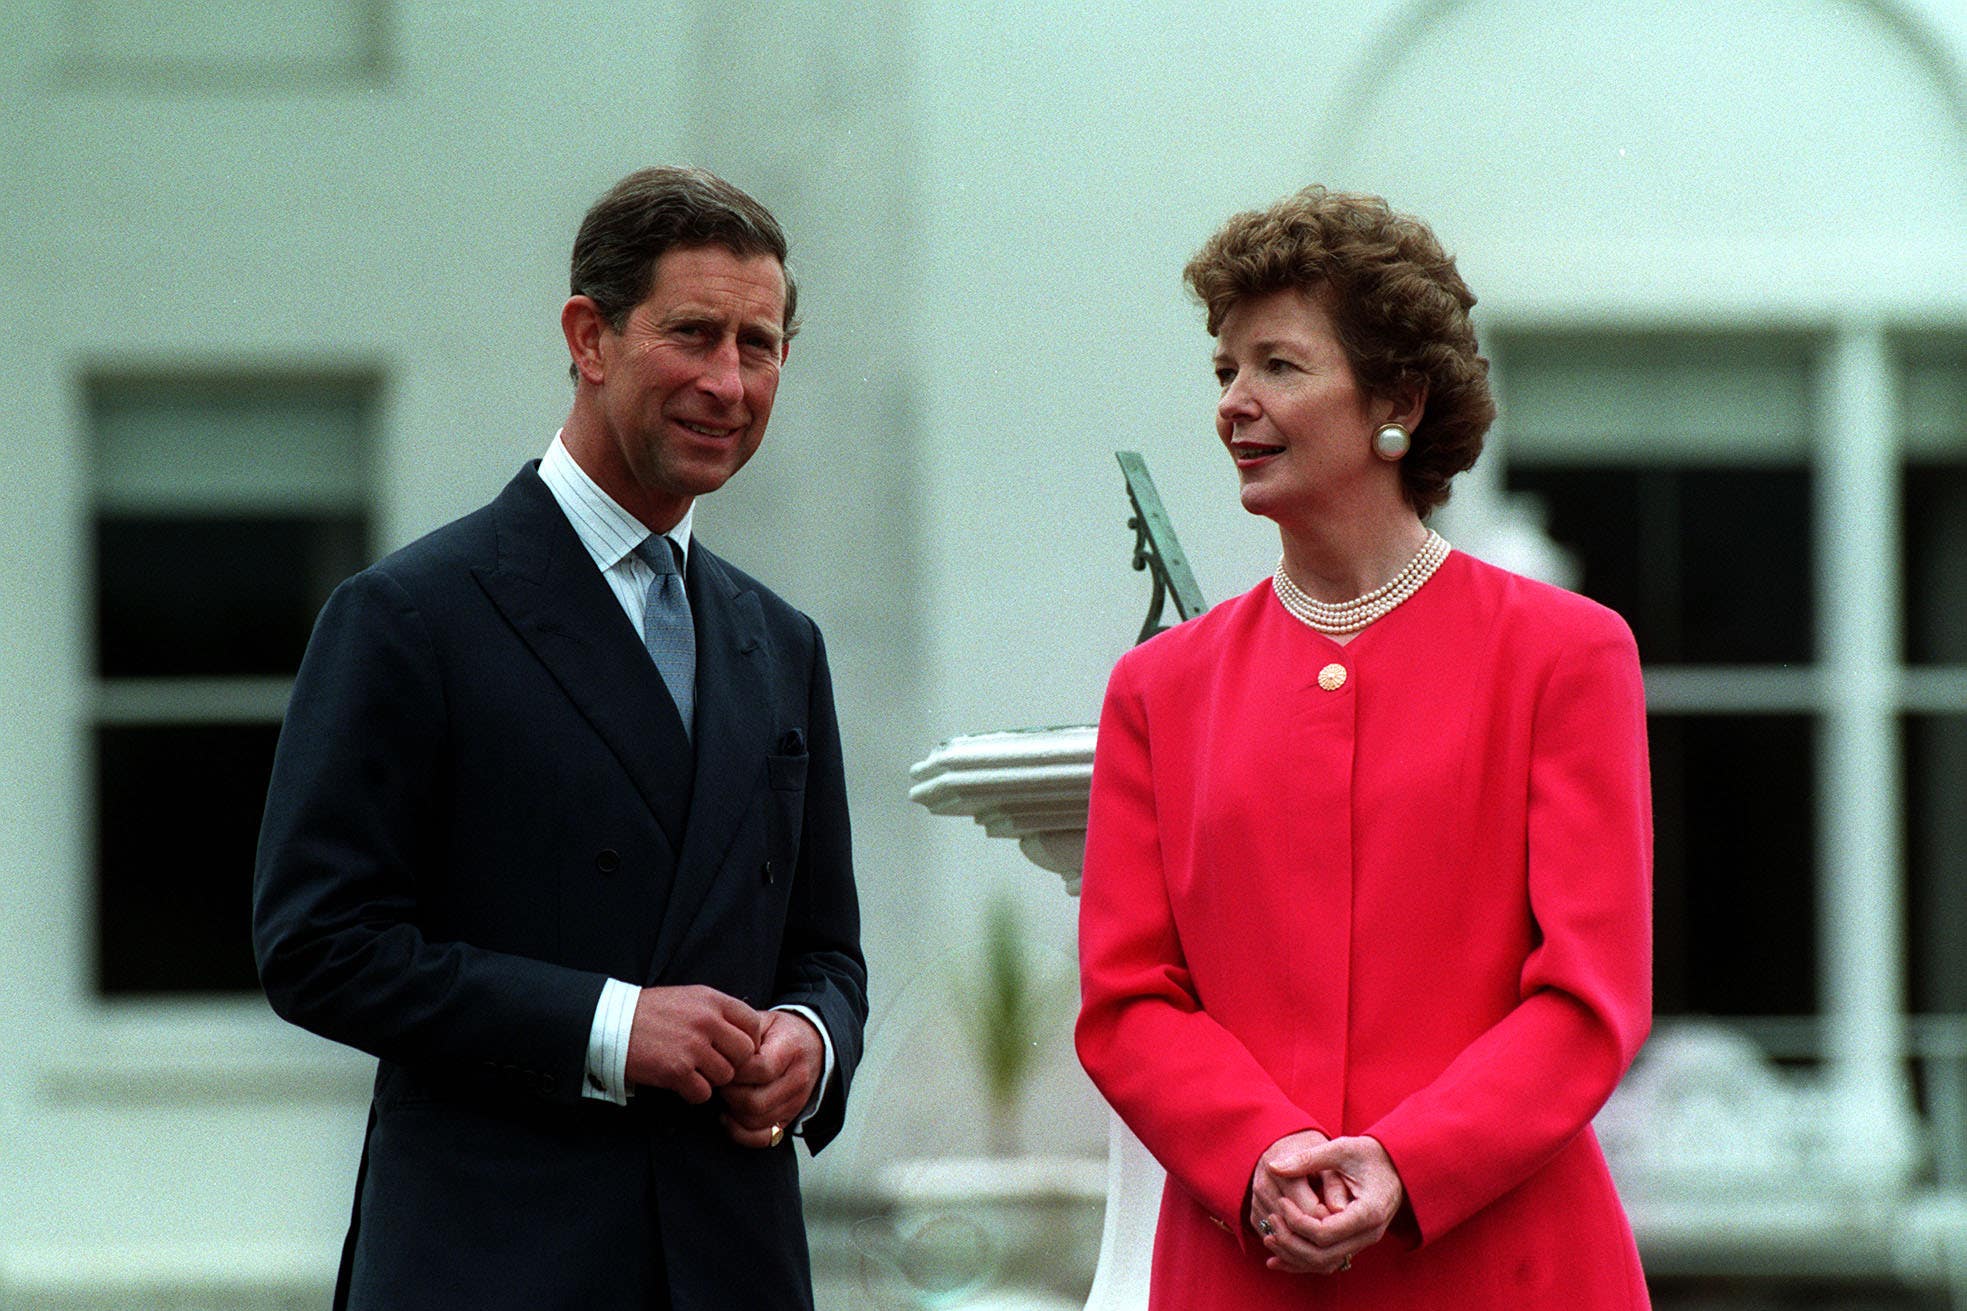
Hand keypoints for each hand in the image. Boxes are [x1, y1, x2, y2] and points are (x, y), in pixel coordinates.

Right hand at [624, 985, 763, 1103]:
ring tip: (694, 1070)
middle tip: (714, 1064)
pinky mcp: (677, 1071)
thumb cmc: (652, 1012)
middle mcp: (707, 1021)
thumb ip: (719, 1012)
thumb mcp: (690, 998)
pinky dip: (694, 1092)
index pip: (753, 1024)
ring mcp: (693, 1046)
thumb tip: (748, 1034)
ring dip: (712, 1079)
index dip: (748, 1040)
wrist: (612, 1024)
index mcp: (712, 1000)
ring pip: (726, 1076)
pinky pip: (703, 1093)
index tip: (734, 1048)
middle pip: (745, 1054)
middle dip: (733, 1063)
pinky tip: (681, 1082)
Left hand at [718, 1009, 823, 1147]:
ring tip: (725, 1094)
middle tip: (719, 1081)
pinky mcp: (790, 1118)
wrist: (811, 1043)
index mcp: (790, 1050)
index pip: (760, 1069)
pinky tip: (729, 1117)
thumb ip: (742, 1031)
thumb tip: (716, 1047)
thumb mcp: (763, 1020)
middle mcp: (797, 1080)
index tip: (722, 1061)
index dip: (734, 1069)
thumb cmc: (780, 1032)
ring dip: (732, 1111)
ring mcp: (795, 1102)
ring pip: (755, 1121)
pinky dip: (741, 1133)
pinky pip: (764, 1139)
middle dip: (728, 1093)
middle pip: (755, 1101)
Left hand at [1254, 1134, 1404, 1274]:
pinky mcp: (1355, 1243)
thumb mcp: (1342, 1149)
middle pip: (1323, 1255)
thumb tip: (1272, 1166)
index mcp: (1367, 1213)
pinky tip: (1278, 1257)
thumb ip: (1308, 1159)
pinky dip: (1302, 1261)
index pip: (1324, 1233)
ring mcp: (1363, 1242)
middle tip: (1271, 1220)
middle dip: (1291, 1242)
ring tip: (1269, 1237)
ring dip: (1294, 1255)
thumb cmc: (1370, 1154)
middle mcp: (1368, 1234)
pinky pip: (1328, 1261)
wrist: (1398, 1165)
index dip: (1297, 1221)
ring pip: (1324, 1263)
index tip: (1281, 1201)